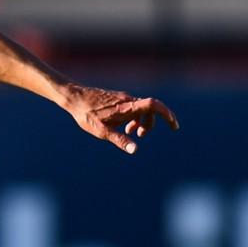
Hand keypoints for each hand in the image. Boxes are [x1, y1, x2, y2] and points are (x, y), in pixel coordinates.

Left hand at [64, 86, 178, 153]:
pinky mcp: (118, 99)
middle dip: (150, 124)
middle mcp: (128, 100)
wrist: (74, 97)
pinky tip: (122, 126)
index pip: (154, 106)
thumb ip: (119, 140)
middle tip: (140, 136)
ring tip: (129, 132)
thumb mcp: (102, 131)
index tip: (173, 127)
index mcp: (127, 107)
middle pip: (150, 110)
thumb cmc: (86, 114)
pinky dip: (133, 118)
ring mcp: (123, 98)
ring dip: (141, 122)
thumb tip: (135, 149)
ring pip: (141, 109)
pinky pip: (132, 107)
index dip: (167, 115)